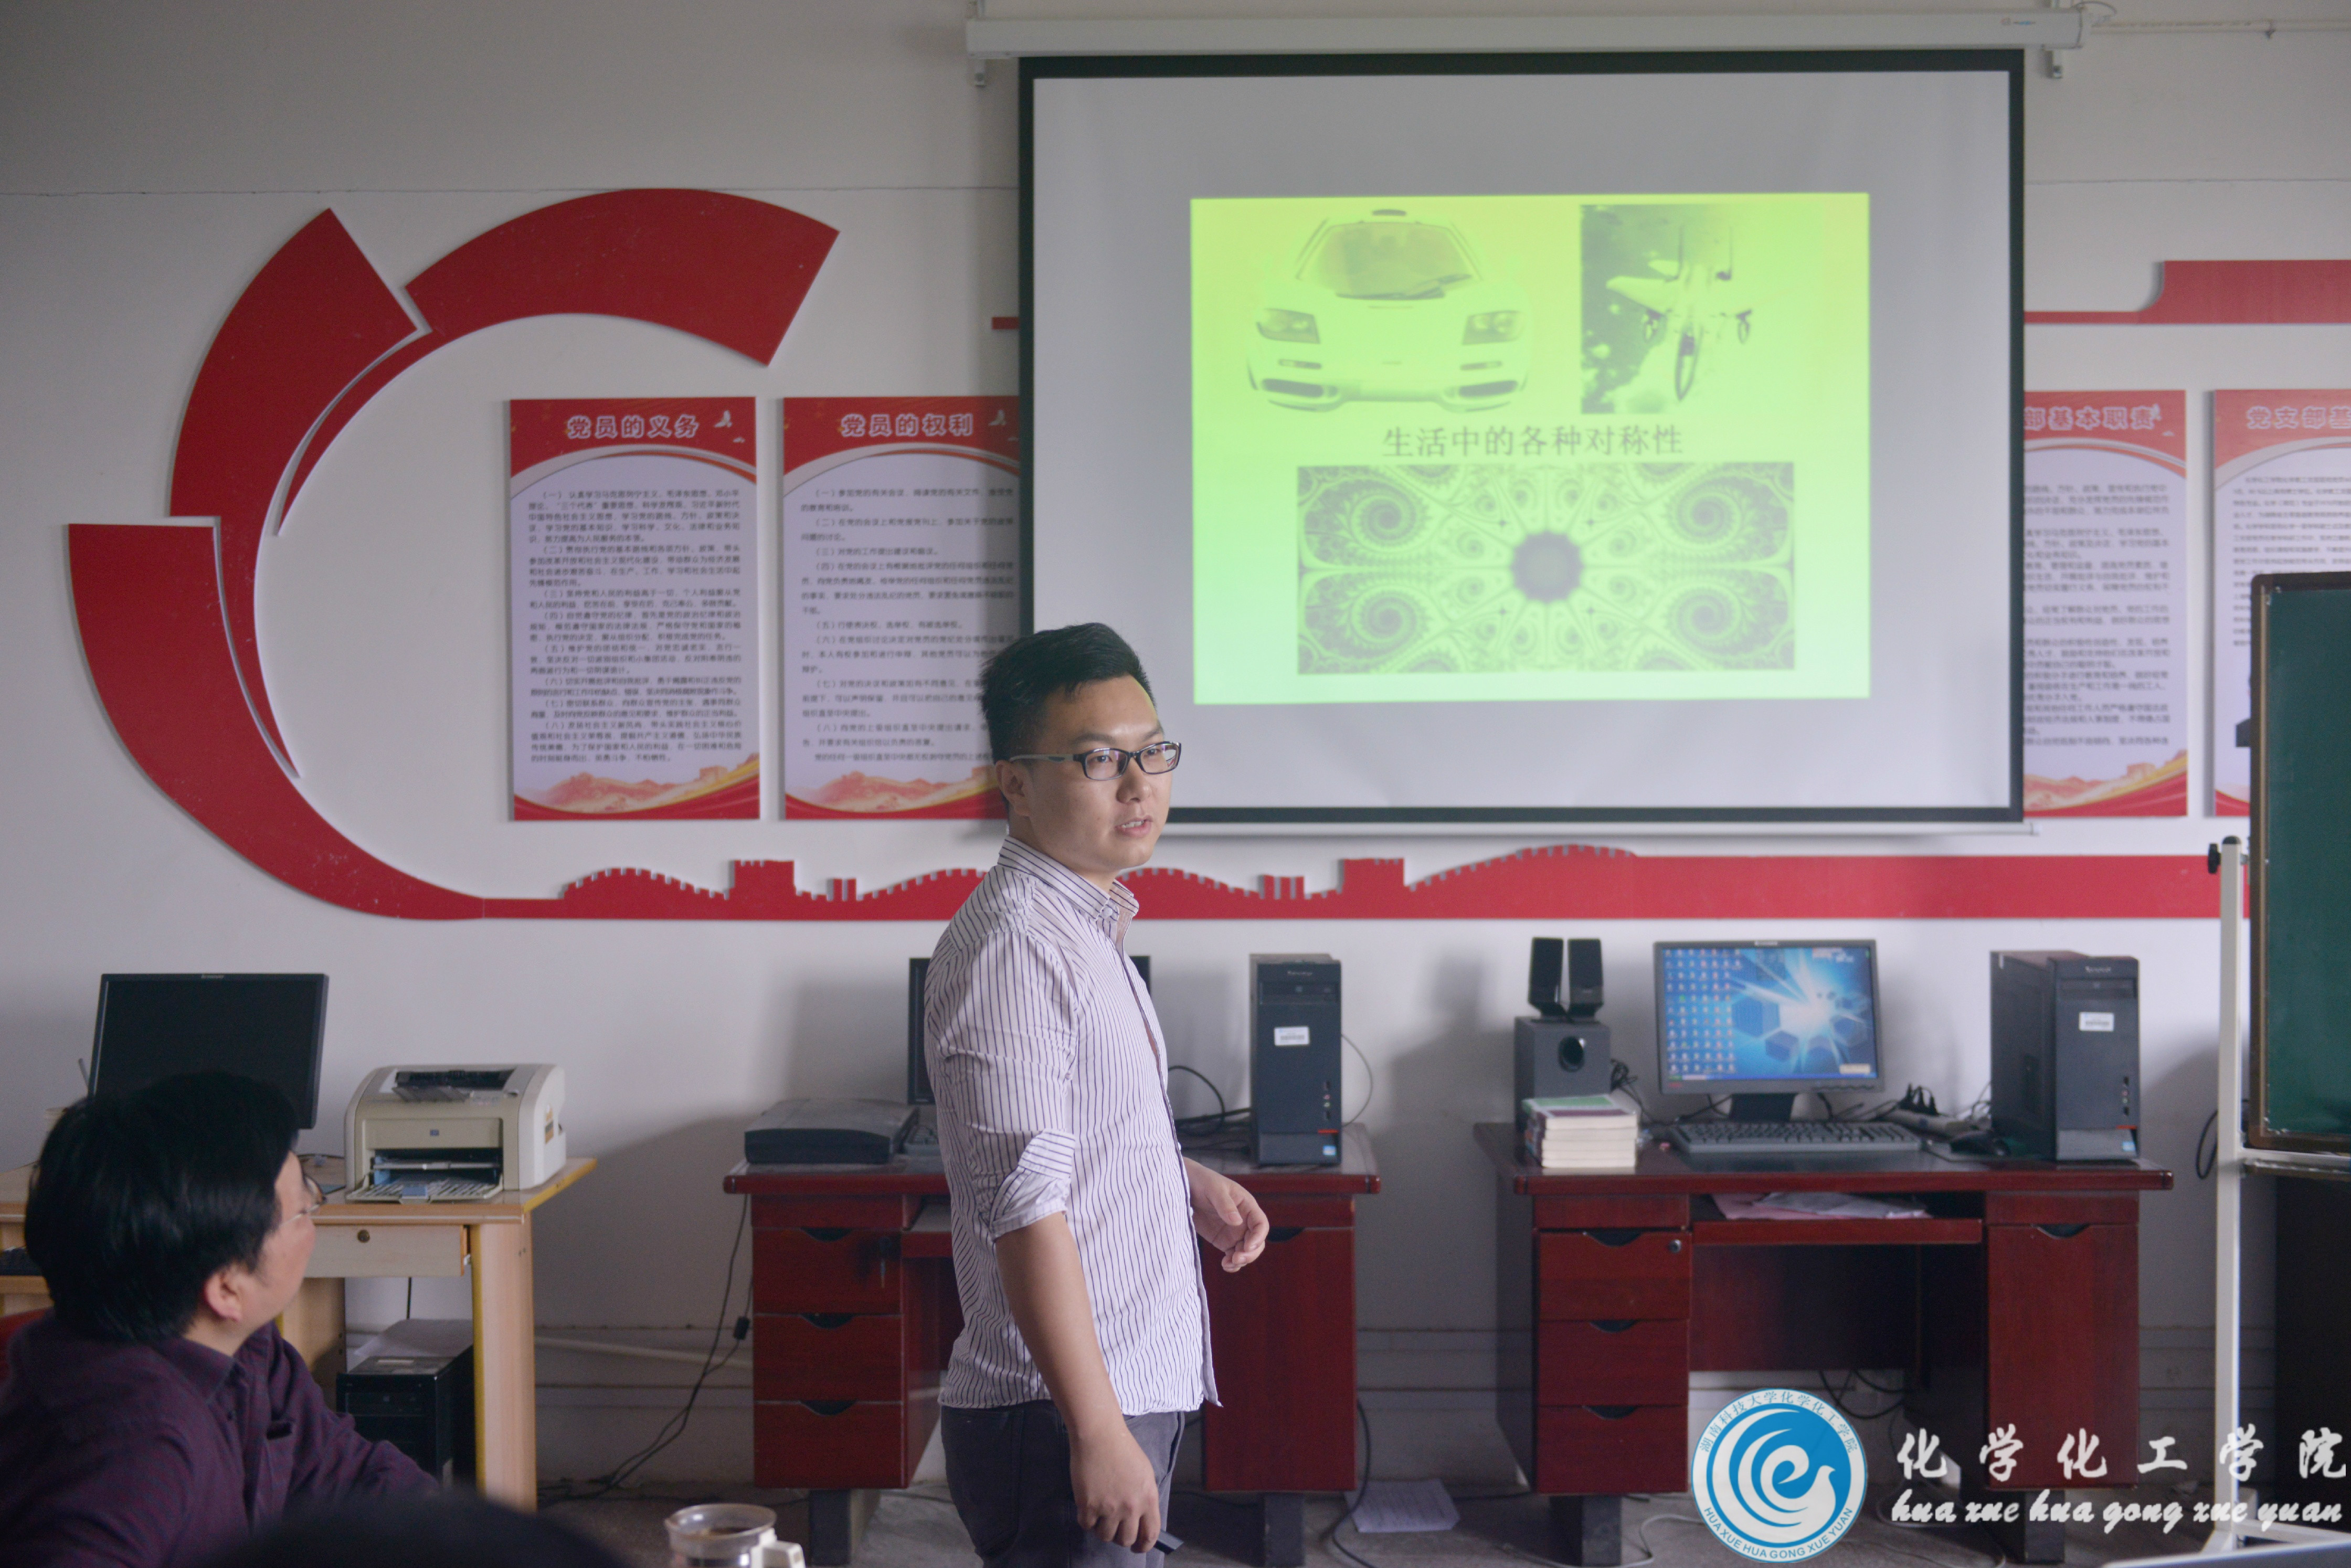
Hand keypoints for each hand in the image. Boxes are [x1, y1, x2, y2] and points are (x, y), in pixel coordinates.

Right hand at [1069, 1421, 1161, 1552]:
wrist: (1099, 1435)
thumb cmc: (1122, 1449)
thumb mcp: (1144, 1474)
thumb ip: (1144, 1498)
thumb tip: (1141, 1520)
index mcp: (1148, 1498)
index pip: (1150, 1534)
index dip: (1144, 1546)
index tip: (1137, 1548)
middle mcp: (1131, 1506)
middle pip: (1126, 1539)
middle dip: (1120, 1537)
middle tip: (1114, 1528)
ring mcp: (1109, 1507)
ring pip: (1105, 1536)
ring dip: (1102, 1528)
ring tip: (1100, 1512)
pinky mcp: (1088, 1505)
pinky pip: (1086, 1525)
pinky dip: (1086, 1519)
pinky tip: (1088, 1506)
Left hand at [1185, 1158, 1268, 1271]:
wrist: (1186, 1187)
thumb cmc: (1203, 1182)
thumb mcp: (1214, 1190)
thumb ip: (1225, 1205)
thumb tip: (1237, 1221)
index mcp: (1247, 1206)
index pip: (1260, 1224)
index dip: (1258, 1237)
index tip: (1247, 1246)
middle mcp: (1244, 1221)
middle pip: (1256, 1242)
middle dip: (1250, 1253)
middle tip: (1236, 1258)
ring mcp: (1234, 1233)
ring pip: (1246, 1252)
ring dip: (1241, 1261)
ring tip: (1227, 1263)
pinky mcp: (1223, 1241)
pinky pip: (1233, 1255)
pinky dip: (1232, 1263)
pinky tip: (1225, 1265)